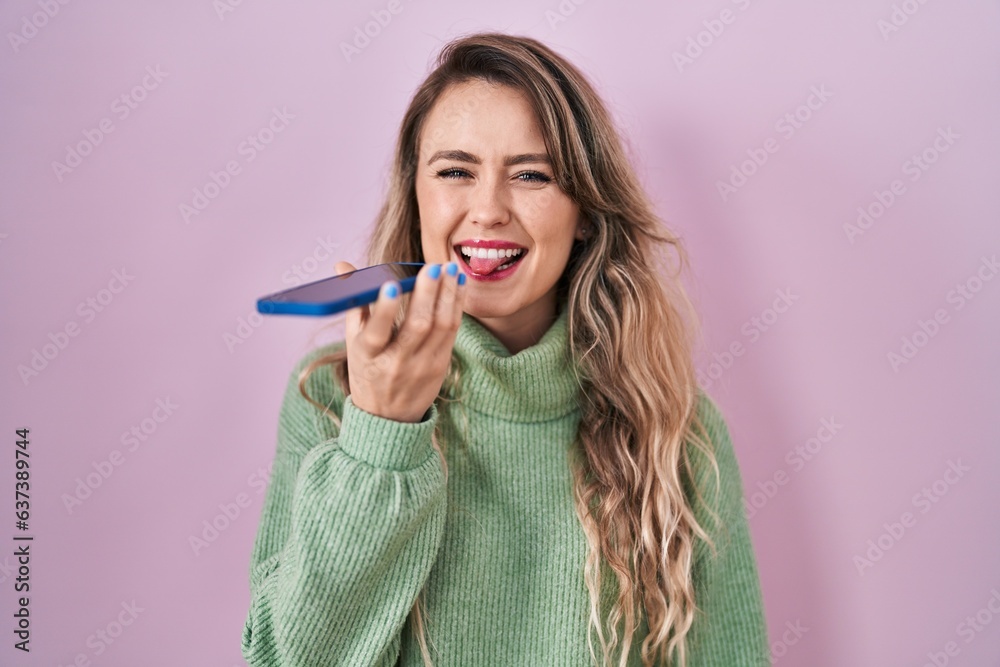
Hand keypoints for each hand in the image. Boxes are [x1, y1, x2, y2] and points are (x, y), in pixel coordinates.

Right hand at [336, 260, 465, 422]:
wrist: (388, 418)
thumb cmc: (367, 370)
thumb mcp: (354, 342)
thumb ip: (354, 303)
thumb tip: (342, 264)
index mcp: (368, 356)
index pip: (376, 332)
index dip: (385, 309)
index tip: (392, 285)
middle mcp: (396, 363)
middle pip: (417, 326)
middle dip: (427, 293)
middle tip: (434, 267)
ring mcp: (422, 366)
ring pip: (440, 326)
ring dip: (448, 294)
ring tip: (450, 268)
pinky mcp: (440, 366)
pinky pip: (452, 331)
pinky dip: (456, 305)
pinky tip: (458, 284)